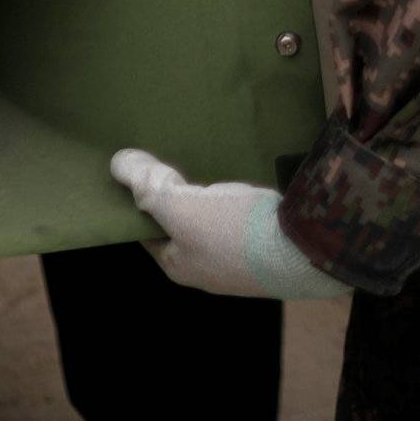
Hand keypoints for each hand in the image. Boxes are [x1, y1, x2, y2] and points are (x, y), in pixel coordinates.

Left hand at [109, 148, 345, 302]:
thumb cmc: (233, 234)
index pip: (145, 228)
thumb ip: (147, 188)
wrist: (303, 250)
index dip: (136, 198)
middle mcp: (205, 266)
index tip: (135, 166)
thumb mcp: (180, 208)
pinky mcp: (262, 241)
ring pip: (208, 216)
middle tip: (166, 154)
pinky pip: (235, 212)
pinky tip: (231, 170)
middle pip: (177, 222)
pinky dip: (228, 193)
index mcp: (179, 266)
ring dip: (202, 191)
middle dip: (171, 192)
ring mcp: (236, 256)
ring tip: (197, 154)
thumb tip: (116, 164)